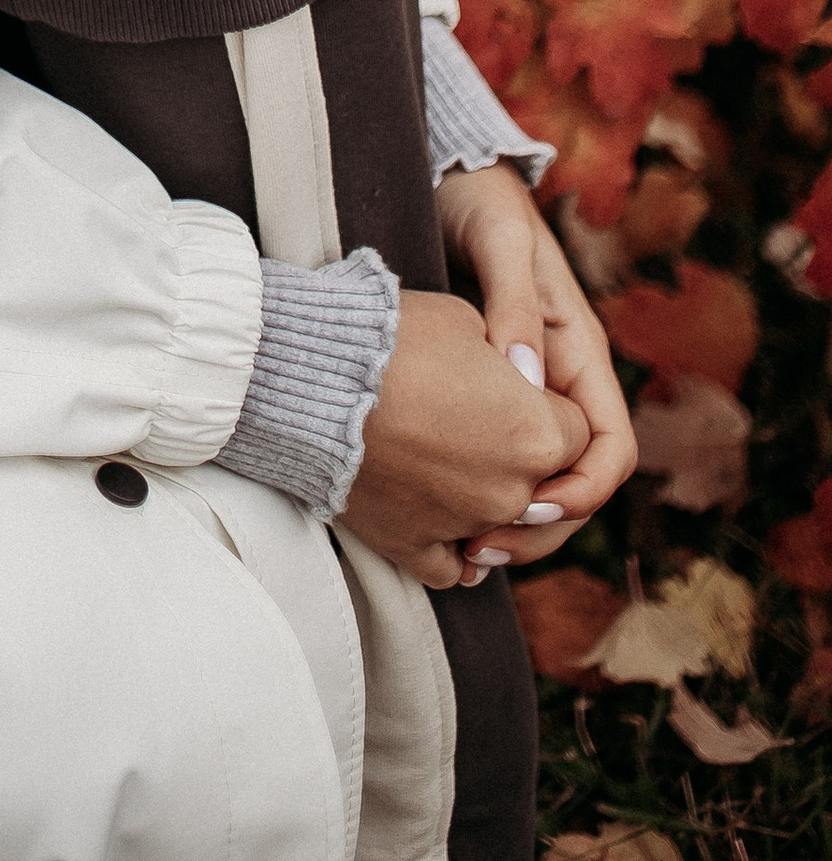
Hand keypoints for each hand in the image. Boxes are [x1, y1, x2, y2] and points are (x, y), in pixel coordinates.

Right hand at [339, 288, 588, 587]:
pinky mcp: (415, 547)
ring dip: (489, 499)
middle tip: (485, 423)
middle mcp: (513, 490)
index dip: (551, 408)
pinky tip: (452, 535)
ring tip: (457, 465)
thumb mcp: (464, 320)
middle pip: (546, 484)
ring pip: (503, 527)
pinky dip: (456, 551)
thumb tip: (517, 378)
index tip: (520, 391)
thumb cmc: (391, 336)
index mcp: (537, 434)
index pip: (579, 433)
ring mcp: (465, 526)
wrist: (309, 377)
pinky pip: (454, 568)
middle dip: (524, 456)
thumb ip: (507, 357)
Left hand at [435, 162, 635, 585]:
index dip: (583, 488)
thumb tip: (526, 383)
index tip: (534, 507)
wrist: (449, 179)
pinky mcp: (483, 394)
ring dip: (511, 521)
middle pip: (574, 481)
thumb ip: (514, 309)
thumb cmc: (483, 204)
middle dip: (542, 525)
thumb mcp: (502, 244)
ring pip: (536, 480)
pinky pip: (497, 459)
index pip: (611, 448)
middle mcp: (558, 382)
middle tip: (483, 548)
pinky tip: (441, 514)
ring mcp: (523, 391)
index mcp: (580, 356)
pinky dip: (479, 493)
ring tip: (462, 548)